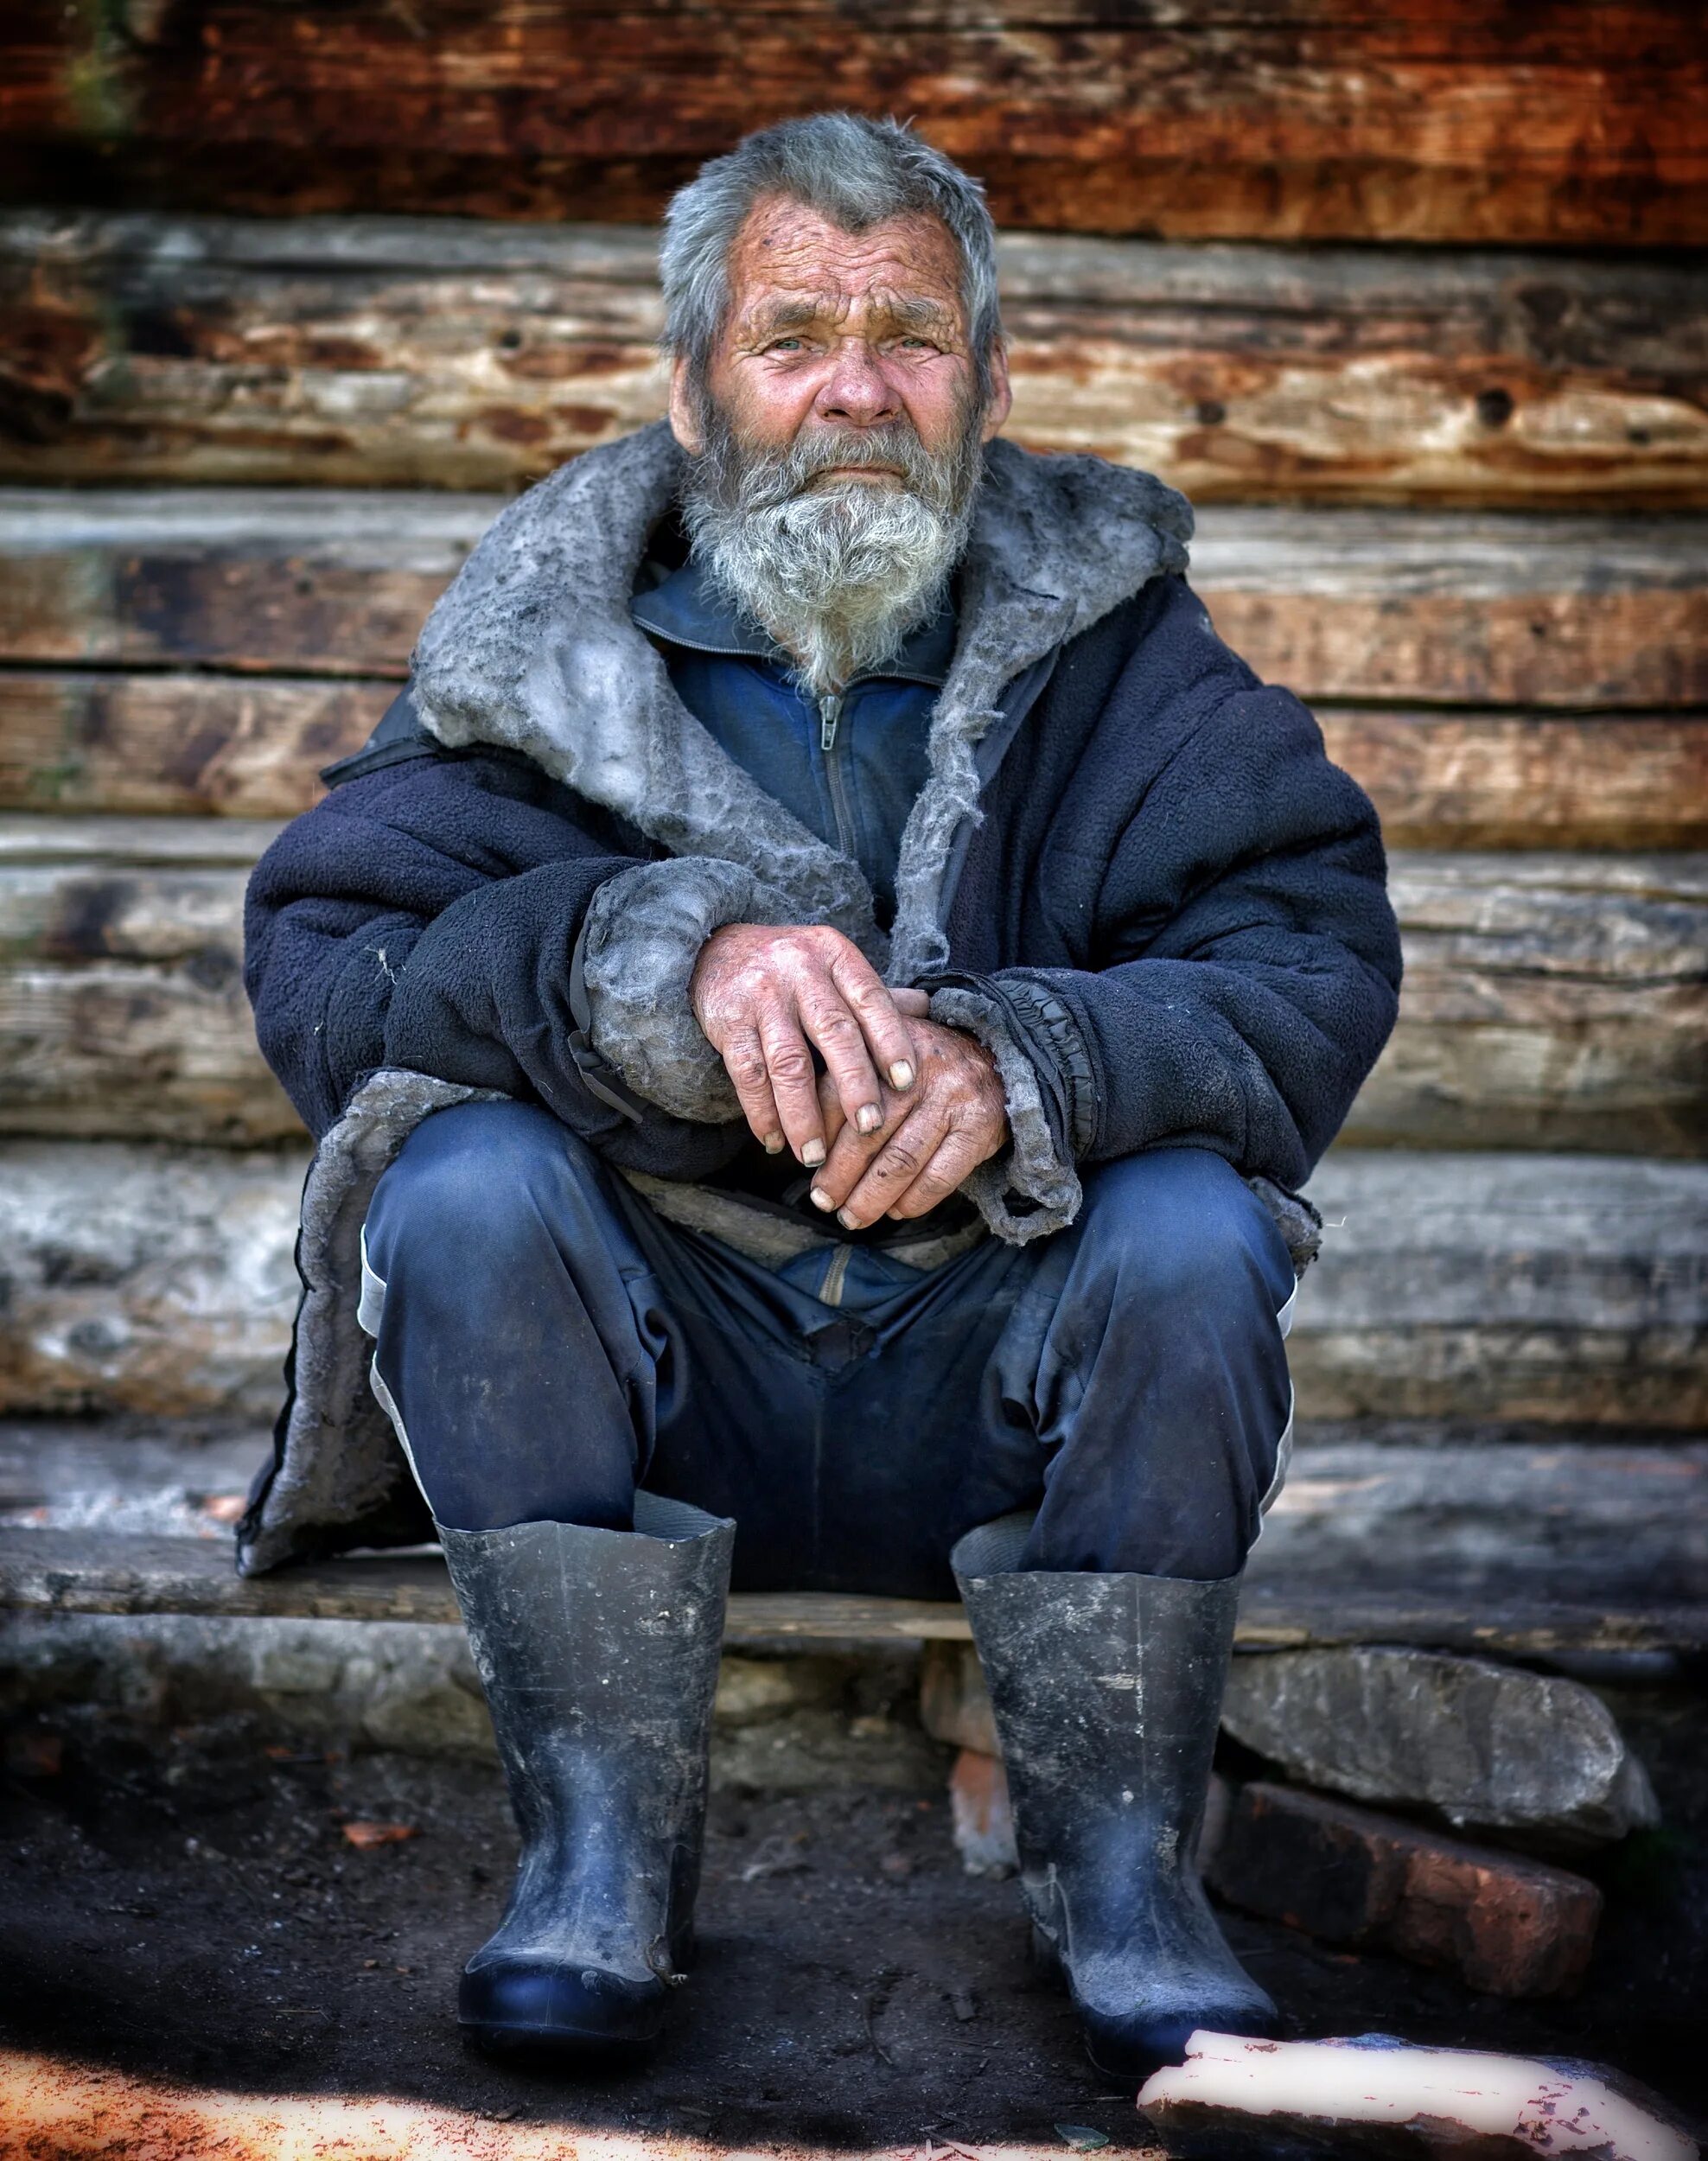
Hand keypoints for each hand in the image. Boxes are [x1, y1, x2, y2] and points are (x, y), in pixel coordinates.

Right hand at [689, 923, 929, 1164]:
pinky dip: (762, 1113)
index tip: (907, 1083)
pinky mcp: (728, 1022)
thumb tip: (928, 1012)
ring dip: (803, 1115)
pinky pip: (748, 1075)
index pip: (871, 999)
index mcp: (835, 955)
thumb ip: (873, 996)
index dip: (891, 1041)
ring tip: (815, 1156)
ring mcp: (761, 996)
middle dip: (854, 1085)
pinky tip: (775, 1142)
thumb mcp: (833, 968)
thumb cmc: (791, 970)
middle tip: (870, 1128)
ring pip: (789, 1063)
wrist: (715, 951)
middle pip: (834, 1032)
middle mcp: (800, 970)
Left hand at [806, 1016, 1007, 1226]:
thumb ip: (846, 1077)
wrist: (1000, 1057)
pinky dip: (913, 1201)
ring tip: (852, 1216)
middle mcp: (916, 1068)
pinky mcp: (980, 1125)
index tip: (805, 1163)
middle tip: (823, 1201)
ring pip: (900, 1161)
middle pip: (866, 1134)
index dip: (817, 1135)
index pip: (837, 1094)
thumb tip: (799, 1132)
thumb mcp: (884, 1053)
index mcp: (881, 1045)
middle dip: (838, 1176)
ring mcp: (952, 1096)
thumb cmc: (924, 1067)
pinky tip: (896, 1211)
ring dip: (871, 1198)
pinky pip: (939, 1176)